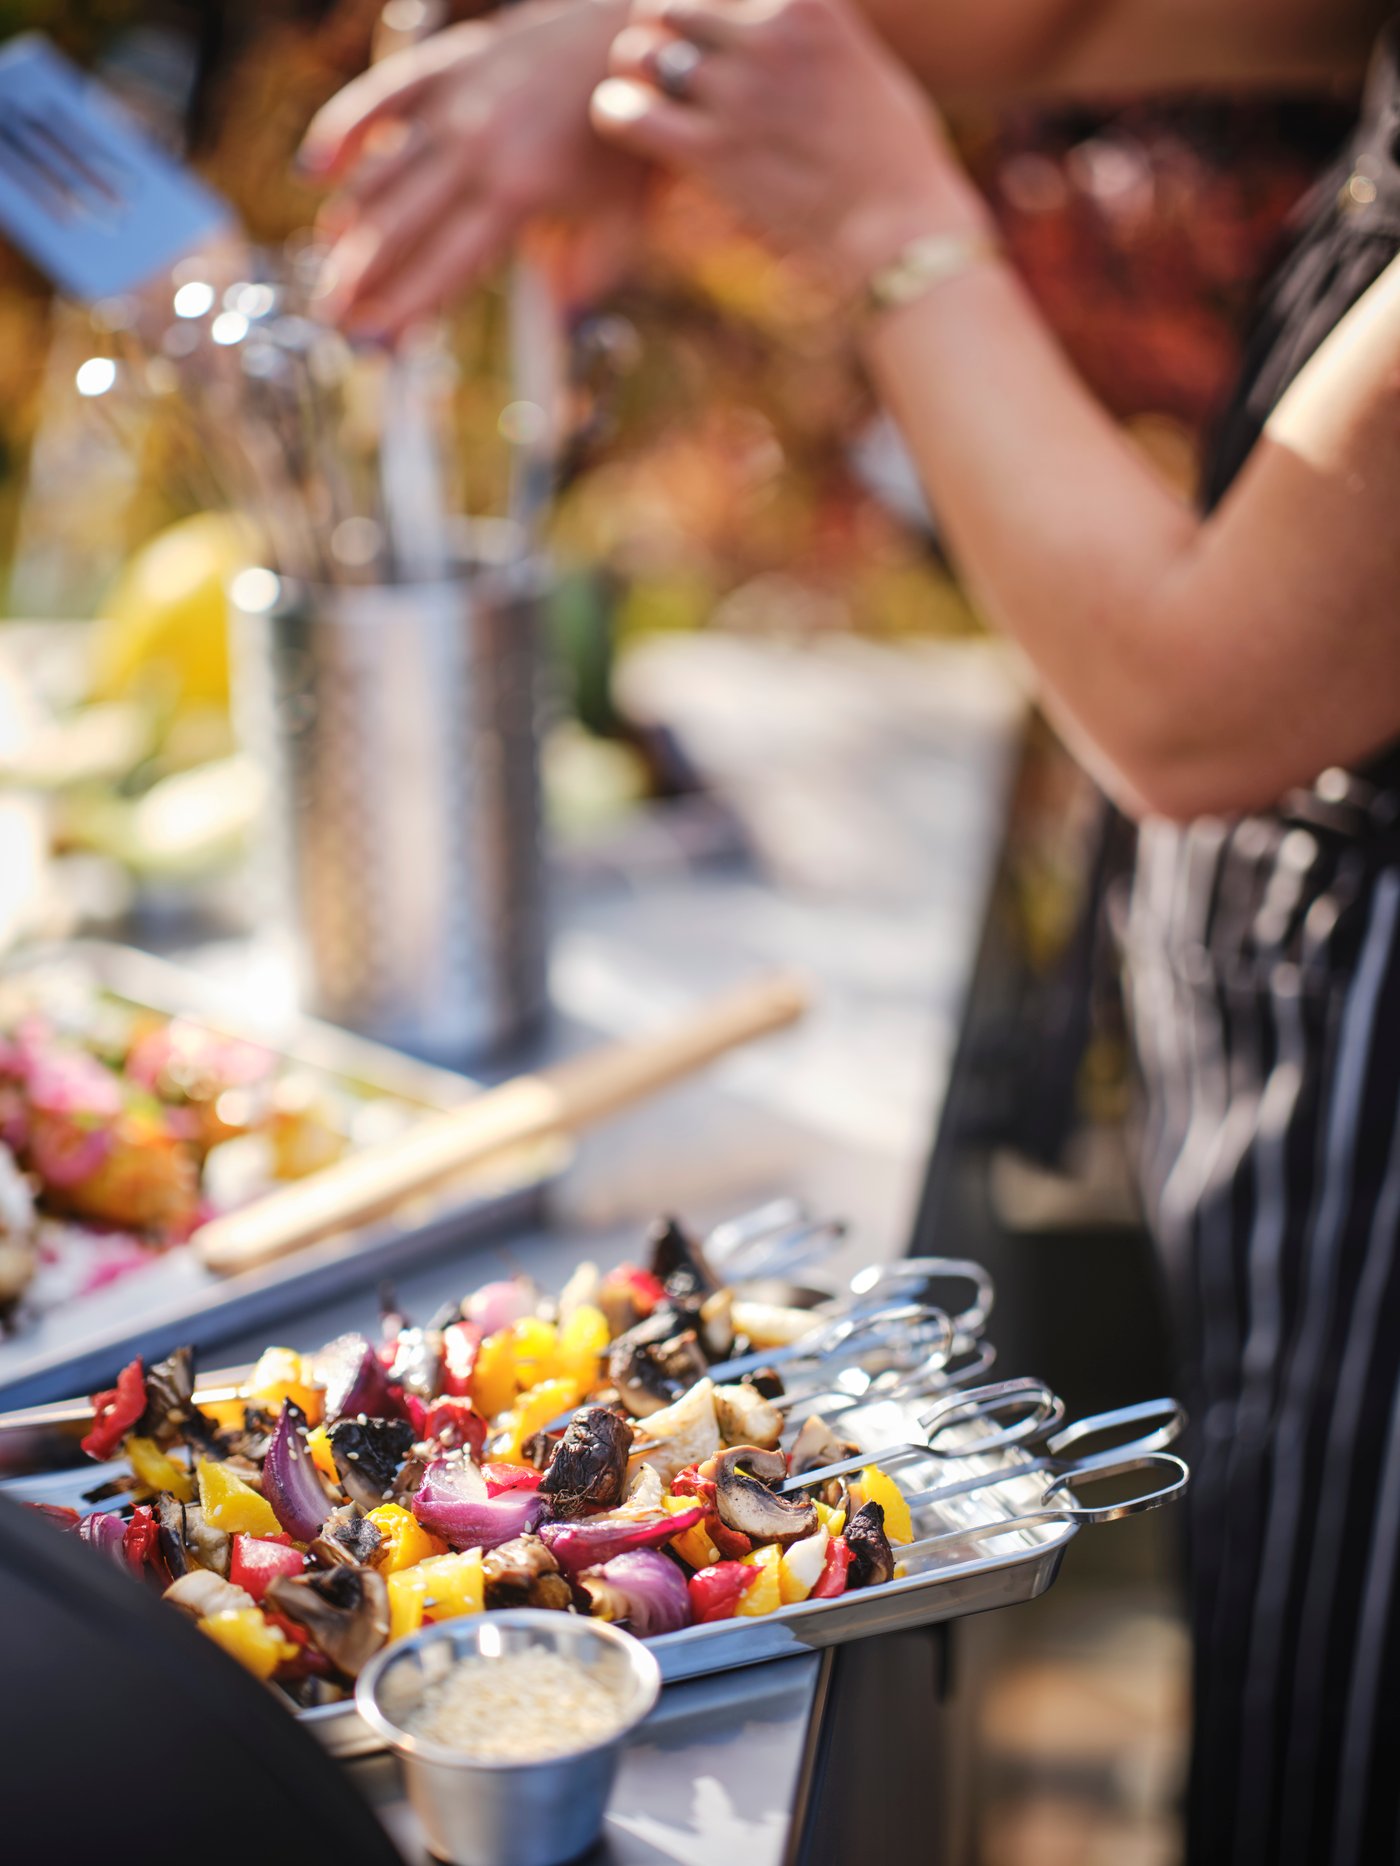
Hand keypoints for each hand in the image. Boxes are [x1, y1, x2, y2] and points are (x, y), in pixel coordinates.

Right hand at [301, 0, 643, 336]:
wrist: (636, 42)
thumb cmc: (630, 141)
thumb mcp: (625, 219)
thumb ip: (591, 275)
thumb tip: (562, 323)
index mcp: (518, 195)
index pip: (445, 266)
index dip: (404, 308)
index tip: (371, 343)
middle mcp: (477, 148)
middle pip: (401, 227)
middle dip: (360, 280)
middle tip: (330, 319)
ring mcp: (457, 101)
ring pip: (383, 172)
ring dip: (349, 225)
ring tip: (326, 269)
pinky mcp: (449, 62)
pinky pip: (383, 95)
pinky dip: (344, 129)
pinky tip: (313, 169)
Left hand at [591, 0, 989, 301]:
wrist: (903, 231)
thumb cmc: (895, 160)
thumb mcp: (864, 65)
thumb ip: (816, 33)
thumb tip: (792, 25)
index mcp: (808, 2)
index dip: (700, 3)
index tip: (698, 26)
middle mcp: (771, 35)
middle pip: (671, 4)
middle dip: (658, 32)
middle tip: (664, 66)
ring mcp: (741, 93)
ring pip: (642, 52)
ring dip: (635, 73)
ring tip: (647, 97)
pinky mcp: (714, 153)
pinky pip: (626, 112)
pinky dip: (615, 114)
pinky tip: (625, 123)